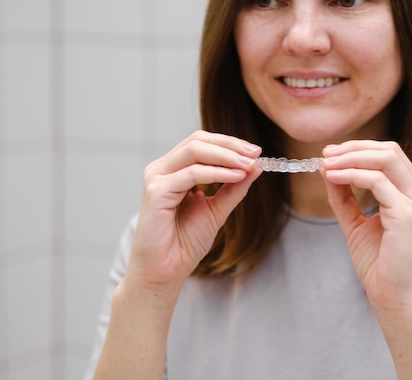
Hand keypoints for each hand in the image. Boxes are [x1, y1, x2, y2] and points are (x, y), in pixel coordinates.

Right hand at [125, 131, 261, 289]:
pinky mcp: (156, 191)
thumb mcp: (216, 210)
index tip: (256, 151)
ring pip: (194, 151)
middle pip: (197, 141)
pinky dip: (217, 173)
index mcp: (173, 170)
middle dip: (230, 145)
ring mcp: (156, 178)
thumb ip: (233, 188)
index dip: (230, 143)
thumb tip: (255, 165)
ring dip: (226, 155)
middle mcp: (162, 169)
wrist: (165, 271)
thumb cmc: (184, 242)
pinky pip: (191, 173)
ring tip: (249, 164)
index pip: (201, 142)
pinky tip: (236, 176)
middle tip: (255, 153)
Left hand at [321, 140, 411, 315]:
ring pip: (386, 159)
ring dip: (350, 157)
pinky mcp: (409, 215)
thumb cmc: (380, 266)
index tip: (330, 154)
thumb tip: (327, 169)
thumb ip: (344, 197)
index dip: (359, 149)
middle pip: (390, 151)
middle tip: (325, 153)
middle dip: (353, 148)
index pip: (390, 156)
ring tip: (325, 163)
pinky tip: (332, 178)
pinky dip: (351, 175)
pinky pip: (378, 182)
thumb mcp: (356, 224)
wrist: (395, 300)